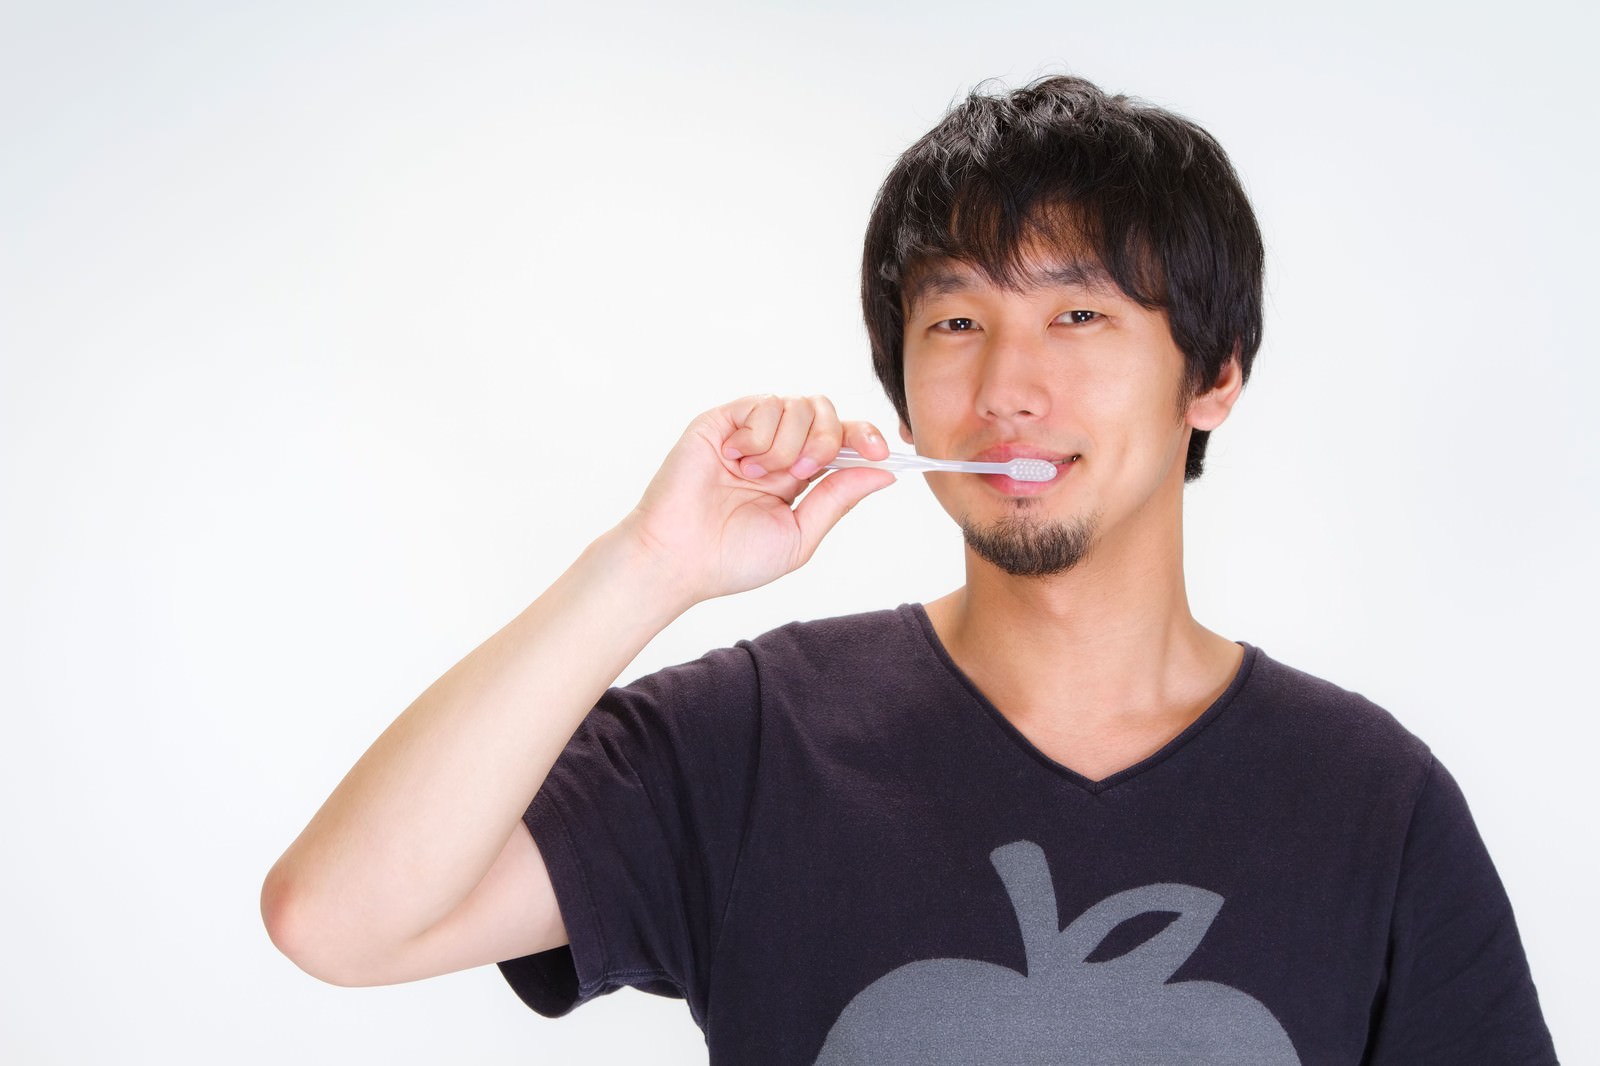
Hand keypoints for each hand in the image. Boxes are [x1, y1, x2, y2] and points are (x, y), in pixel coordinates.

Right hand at [621, 395, 896, 605]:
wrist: (680, 559)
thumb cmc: (732, 558)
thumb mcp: (800, 535)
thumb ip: (839, 499)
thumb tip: (885, 474)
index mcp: (799, 474)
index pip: (843, 438)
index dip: (866, 437)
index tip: (882, 453)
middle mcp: (777, 447)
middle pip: (827, 412)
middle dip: (827, 442)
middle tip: (799, 475)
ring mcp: (750, 431)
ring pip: (799, 405)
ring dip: (787, 445)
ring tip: (756, 476)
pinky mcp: (723, 420)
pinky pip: (765, 403)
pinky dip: (760, 436)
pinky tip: (736, 460)